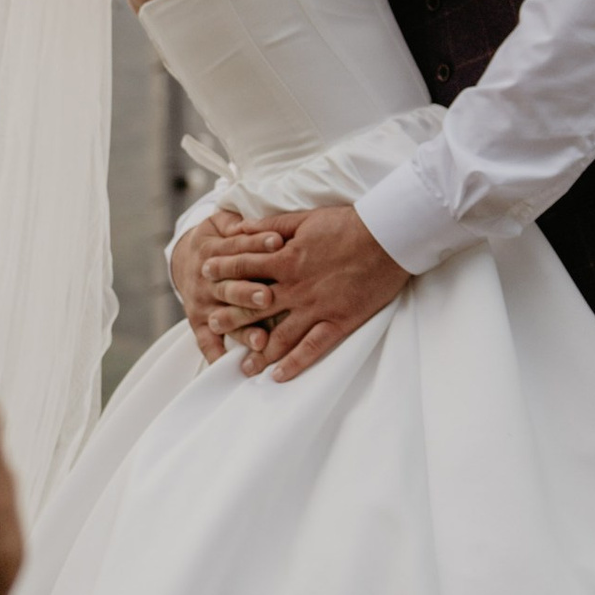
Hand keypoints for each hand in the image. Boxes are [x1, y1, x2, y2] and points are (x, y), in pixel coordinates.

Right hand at [169, 207, 292, 363]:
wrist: (184, 260)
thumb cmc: (217, 239)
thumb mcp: (220, 222)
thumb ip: (235, 222)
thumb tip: (247, 222)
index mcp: (212, 250)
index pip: (237, 247)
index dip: (256, 243)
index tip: (278, 242)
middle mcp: (206, 280)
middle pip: (229, 287)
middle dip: (248, 292)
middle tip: (268, 297)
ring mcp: (202, 304)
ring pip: (224, 318)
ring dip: (242, 330)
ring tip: (262, 341)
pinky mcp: (198, 323)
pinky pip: (207, 343)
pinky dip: (218, 356)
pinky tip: (233, 368)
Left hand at [217, 202, 408, 381]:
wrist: (388, 236)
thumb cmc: (349, 224)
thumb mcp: (305, 218)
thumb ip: (271, 225)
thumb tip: (242, 227)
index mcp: (287, 258)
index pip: (245, 265)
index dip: (223, 270)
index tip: (205, 275)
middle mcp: (296, 286)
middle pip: (255, 304)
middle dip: (231, 316)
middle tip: (212, 327)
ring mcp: (316, 307)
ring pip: (280, 335)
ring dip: (259, 352)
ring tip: (243, 367)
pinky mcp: (339, 321)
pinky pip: (312, 348)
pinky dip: (294, 364)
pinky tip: (280, 376)